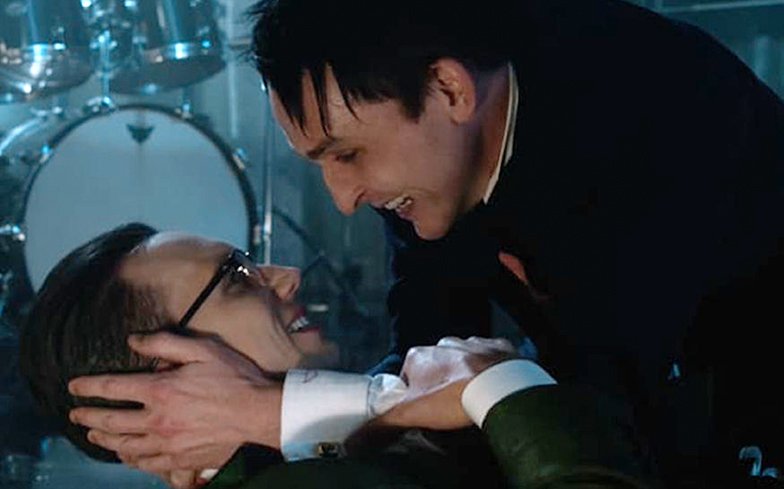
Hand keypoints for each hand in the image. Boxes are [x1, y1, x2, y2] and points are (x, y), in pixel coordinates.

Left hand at [68, 332, 282, 476]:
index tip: (73, 386)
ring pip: (124, 445)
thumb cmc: (234, 378)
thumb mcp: (202, 349)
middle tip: (74, 414)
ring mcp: (167, 443)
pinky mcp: (180, 459)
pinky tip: (126, 455)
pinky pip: (146, 463)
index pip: (112, 388)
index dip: (88, 386)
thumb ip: (165, 342)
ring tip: (93, 434)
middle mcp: (157, 420)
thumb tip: (133, 340)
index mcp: (160, 390)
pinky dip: (130, 458)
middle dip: (88, 416)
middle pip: (111, 421)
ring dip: (103, 439)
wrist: (259, 414)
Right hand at [372, 336, 518, 429]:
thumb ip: (382, 425)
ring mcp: (473, 342)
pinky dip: (491, 368)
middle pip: (436, 366)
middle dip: (439, 383)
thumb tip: (353, 441)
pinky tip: (491, 385)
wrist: (499, 387)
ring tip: (471, 397)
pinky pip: (492, 356)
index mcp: (419, 355)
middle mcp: (444, 343)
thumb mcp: (412, 414)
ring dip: (465, 374)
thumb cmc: (453, 397)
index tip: (423, 410)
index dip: (413, 394)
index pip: (408, 375)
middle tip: (447, 406)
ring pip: (464, 359)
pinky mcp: (499, 347)